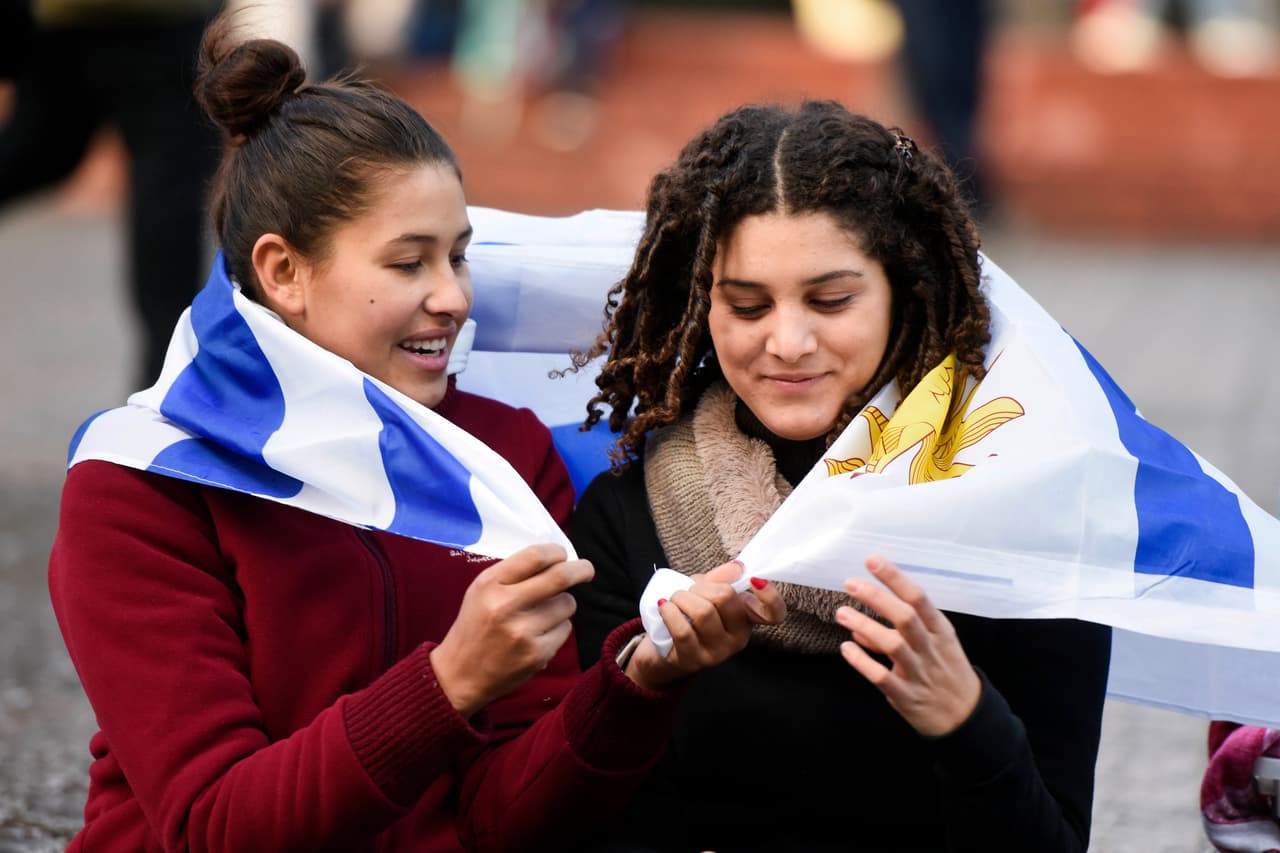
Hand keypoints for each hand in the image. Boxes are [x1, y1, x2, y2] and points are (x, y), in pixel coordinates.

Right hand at [431, 544, 592, 717]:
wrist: (460, 675)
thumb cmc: (476, 626)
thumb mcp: (482, 591)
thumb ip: (514, 573)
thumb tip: (557, 559)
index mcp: (490, 584)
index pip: (535, 556)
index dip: (557, 552)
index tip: (563, 555)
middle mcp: (505, 606)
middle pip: (560, 577)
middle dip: (581, 570)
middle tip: (587, 570)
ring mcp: (523, 632)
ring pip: (567, 604)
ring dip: (562, 605)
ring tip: (542, 615)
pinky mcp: (537, 655)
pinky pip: (565, 629)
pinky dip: (558, 629)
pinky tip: (538, 636)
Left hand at [625, 560, 785, 689]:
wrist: (660, 651)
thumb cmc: (687, 618)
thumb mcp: (704, 593)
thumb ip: (720, 579)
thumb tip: (738, 566)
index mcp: (746, 619)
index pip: (773, 613)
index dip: (771, 596)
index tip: (755, 580)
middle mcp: (737, 638)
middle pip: (726, 597)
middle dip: (700, 586)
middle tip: (689, 592)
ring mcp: (717, 652)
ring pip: (703, 612)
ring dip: (681, 598)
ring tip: (674, 600)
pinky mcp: (693, 661)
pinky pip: (683, 629)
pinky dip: (669, 611)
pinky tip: (664, 607)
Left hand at [835, 555, 980, 736]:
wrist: (965, 717)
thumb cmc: (945, 671)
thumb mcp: (935, 645)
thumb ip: (901, 633)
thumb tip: (860, 629)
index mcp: (941, 630)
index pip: (918, 598)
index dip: (895, 578)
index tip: (872, 560)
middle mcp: (931, 648)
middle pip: (905, 617)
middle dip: (876, 597)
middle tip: (850, 583)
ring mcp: (919, 673)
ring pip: (892, 645)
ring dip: (865, 627)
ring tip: (841, 613)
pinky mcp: (907, 696)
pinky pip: (881, 677)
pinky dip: (862, 662)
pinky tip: (846, 650)